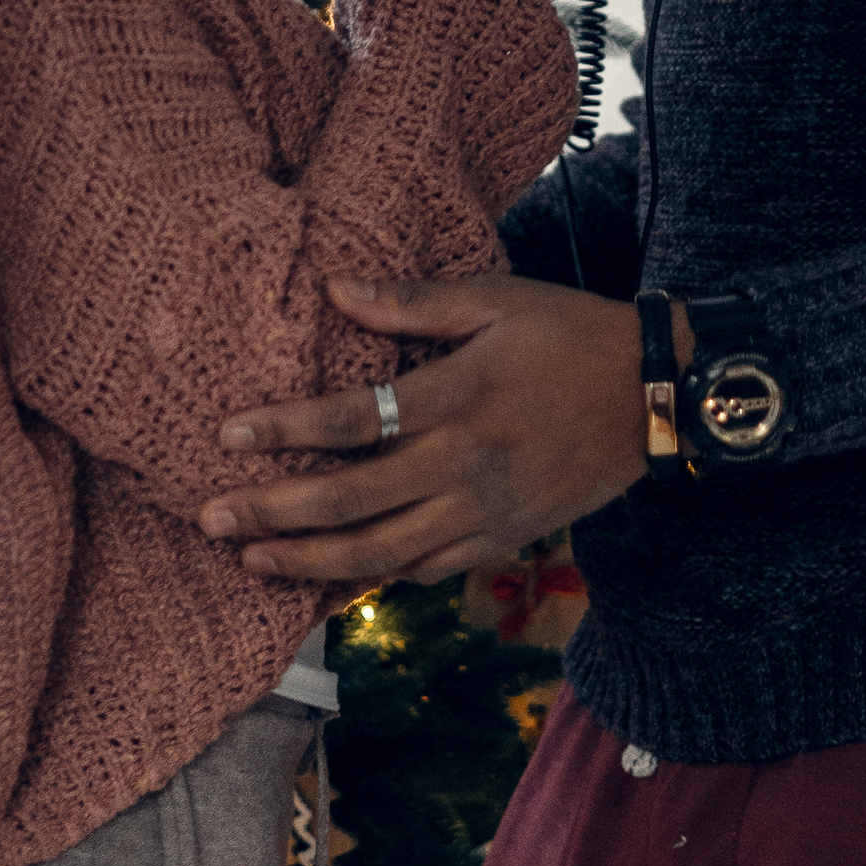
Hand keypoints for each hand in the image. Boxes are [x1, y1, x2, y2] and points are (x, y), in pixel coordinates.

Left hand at [198, 272, 654, 584]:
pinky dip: (374, 577)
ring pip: (380, 553)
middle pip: (349, 503)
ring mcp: (485, 512)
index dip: (283, 430)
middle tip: (210, 517)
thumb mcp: (497, 299)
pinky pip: (426, 570)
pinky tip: (332, 574)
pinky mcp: (503, 538)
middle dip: (272, 513)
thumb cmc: (573, 334)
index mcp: (458, 398)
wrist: (656, 396)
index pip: (351, 421)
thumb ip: (412, 303)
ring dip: (308, 561)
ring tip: (251, 558)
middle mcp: (465, 465)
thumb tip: (333, 288)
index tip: (227, 435)